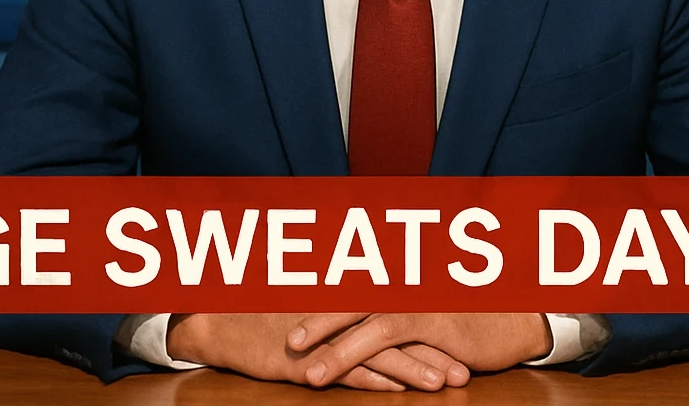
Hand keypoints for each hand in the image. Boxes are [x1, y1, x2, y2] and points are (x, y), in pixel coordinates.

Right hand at [166, 313, 470, 390]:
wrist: (224, 319)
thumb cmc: (269, 309)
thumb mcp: (314, 300)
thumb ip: (348, 306)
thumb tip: (381, 311)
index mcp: (348, 298)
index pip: (397, 314)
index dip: (430, 330)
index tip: (460, 345)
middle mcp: (341, 313)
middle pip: (396, 333)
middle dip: (433, 352)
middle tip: (464, 370)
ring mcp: (324, 336)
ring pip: (376, 352)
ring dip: (412, 368)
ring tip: (442, 382)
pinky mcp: (305, 358)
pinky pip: (344, 369)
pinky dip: (372, 378)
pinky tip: (397, 389)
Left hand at [291, 313, 551, 387]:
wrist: (515, 314)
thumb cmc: (470, 312)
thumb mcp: (429, 309)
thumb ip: (397, 312)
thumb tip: (365, 320)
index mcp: (395, 281)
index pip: (349, 292)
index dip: (317, 304)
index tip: (284, 318)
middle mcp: (399, 287)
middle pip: (347, 302)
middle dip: (312, 321)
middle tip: (283, 342)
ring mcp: (414, 302)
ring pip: (362, 324)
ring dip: (333, 349)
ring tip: (307, 371)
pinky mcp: (431, 322)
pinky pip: (390, 339)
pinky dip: (366, 356)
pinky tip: (354, 377)